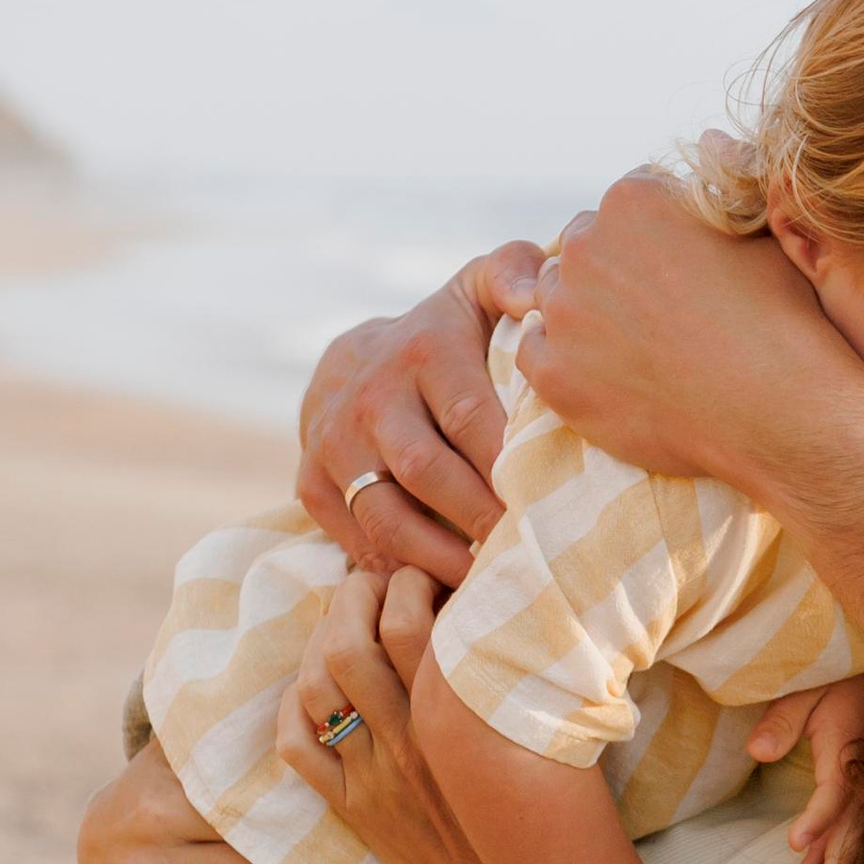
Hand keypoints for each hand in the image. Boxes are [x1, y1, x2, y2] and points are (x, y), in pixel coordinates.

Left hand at [275, 568, 521, 863]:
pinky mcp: (352, 809)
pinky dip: (292, 708)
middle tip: (368, 584)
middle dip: (351, 598)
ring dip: (318, 642)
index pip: (411, 627)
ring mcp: (373, 778)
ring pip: (318, 689)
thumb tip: (505, 608)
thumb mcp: (545, 740)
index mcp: (458, 722)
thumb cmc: (537, 814)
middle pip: (349, 645)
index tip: (420, 575)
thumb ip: (516, 679)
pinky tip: (312, 689)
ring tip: (340, 623)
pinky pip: (298, 748)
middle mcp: (409, 744)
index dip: (407, 584)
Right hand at [297, 246, 547, 586]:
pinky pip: (354, 542)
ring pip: (385, 516)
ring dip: (441, 558)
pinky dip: (398, 572)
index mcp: (422, 352)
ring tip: (489, 580)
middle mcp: (370, 399)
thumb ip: (516, 274)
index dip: (510, 464)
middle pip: (429, 473)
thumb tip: (542, 291)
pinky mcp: (311, 486)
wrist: (354, 360)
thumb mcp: (478, 290)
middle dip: (482, 517)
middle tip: (529, 548)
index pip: (471, 416)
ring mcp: (333, 446)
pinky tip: (442, 589)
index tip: (551, 498)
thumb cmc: (446, 335)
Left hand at [523, 161, 863, 488]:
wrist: (777, 410)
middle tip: (657, 312)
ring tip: (640, 348)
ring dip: (586, 315)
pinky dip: (565, 362)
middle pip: (584, 247)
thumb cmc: (780, 317)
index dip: (654, 234)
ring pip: (557, 298)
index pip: (627, 203)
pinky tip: (612, 376)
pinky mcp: (553, 373)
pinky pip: (537, 352)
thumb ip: (721, 185)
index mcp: (634, 199)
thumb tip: (709, 143)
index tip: (675, 268)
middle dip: (612, 270)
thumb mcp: (759, 229)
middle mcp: (586, 246)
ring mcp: (564, 311)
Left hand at [747, 666, 863, 863]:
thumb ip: (782, 719)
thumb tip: (757, 753)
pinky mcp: (862, 789)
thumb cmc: (838, 675)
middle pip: (852, 824)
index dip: (817, 819)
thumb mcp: (806, 686)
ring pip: (857, 833)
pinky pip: (857, 828)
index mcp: (847, 747)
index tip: (794, 843)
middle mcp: (862, 772)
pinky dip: (848, 858)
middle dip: (839, 861)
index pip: (835, 791)